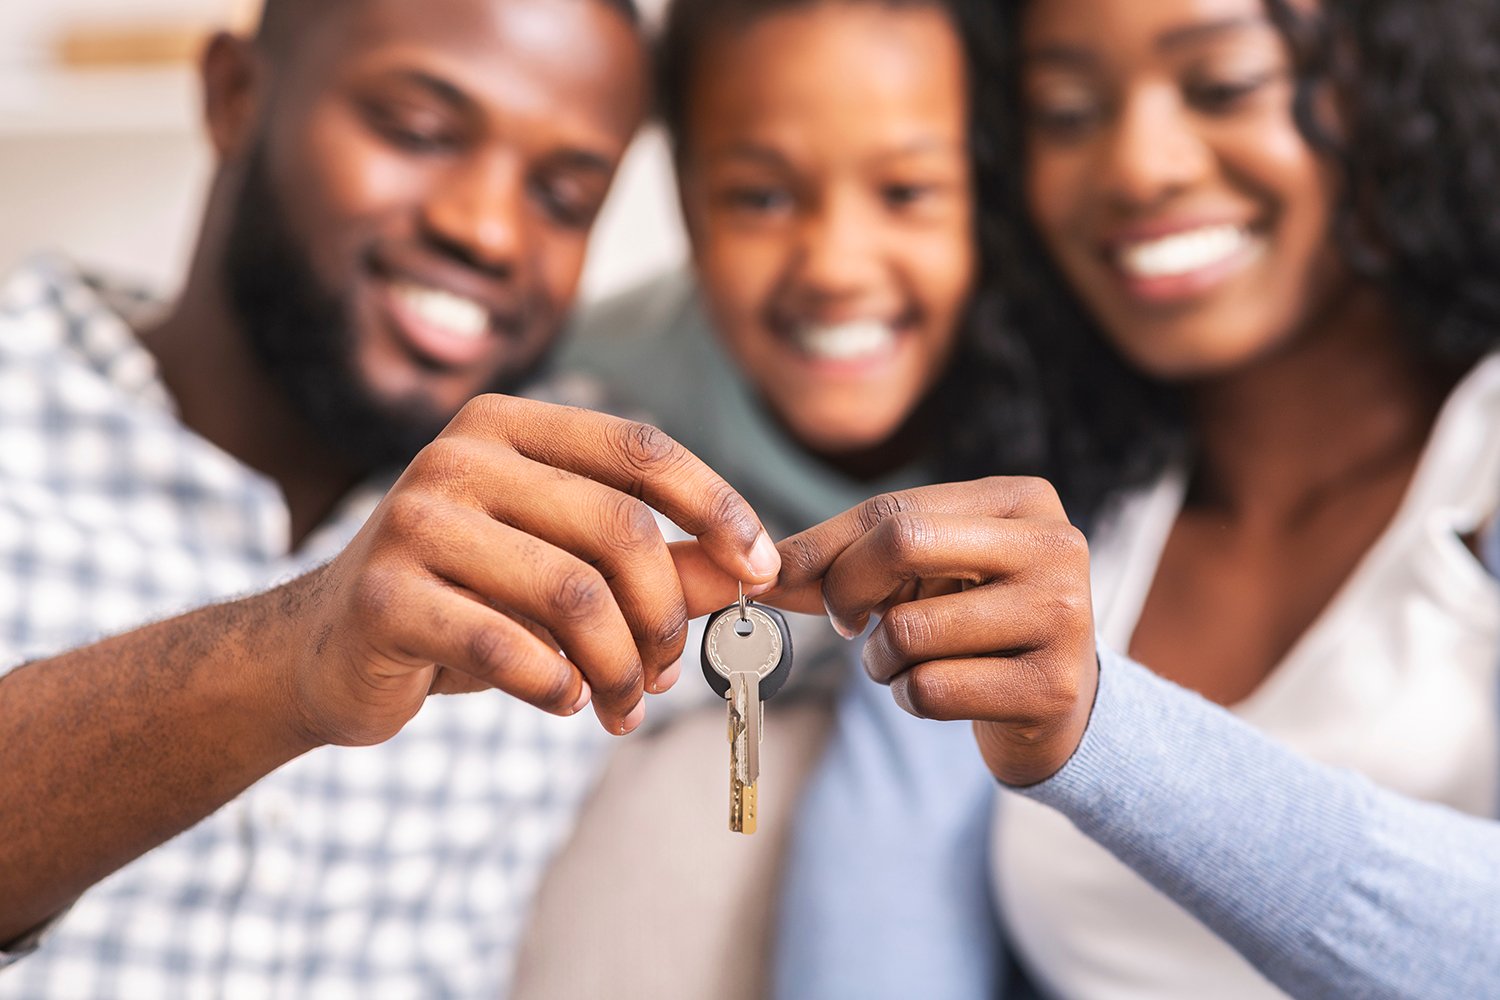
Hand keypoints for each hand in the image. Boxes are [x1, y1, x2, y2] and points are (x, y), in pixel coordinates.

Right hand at [280, 394, 780, 744]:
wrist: (328, 648)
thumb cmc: (467, 599)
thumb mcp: (562, 567)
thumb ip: (655, 563)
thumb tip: (753, 575)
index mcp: (509, 425)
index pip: (639, 449)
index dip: (716, 507)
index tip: (763, 571)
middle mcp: (457, 456)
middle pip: (616, 531)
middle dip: (663, 617)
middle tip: (666, 674)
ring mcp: (414, 521)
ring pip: (571, 596)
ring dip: (618, 667)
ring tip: (622, 706)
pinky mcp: (383, 596)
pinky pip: (507, 649)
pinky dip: (557, 687)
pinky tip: (564, 702)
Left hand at [770, 477, 1097, 786]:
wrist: (1058, 708)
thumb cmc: (976, 624)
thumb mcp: (926, 574)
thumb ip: (852, 559)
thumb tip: (767, 570)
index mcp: (1021, 499)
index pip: (895, 509)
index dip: (823, 547)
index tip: (779, 578)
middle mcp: (1055, 545)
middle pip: (902, 544)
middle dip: (844, 590)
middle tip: (844, 623)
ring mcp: (1062, 616)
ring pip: (909, 631)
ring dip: (881, 660)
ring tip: (909, 663)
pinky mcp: (1052, 687)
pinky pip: (931, 690)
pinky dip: (909, 698)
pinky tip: (940, 693)